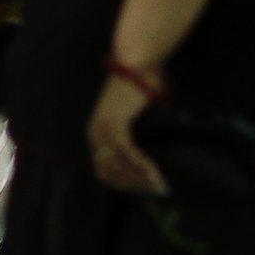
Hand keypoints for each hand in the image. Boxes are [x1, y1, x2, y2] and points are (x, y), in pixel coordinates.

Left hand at [88, 72, 167, 193]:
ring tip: (160, 184)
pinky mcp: (114, 124)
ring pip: (118, 166)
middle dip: (134, 186)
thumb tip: (157, 158)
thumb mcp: (137, 119)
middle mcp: (95, 136)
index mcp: (97, 136)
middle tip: (157, 189)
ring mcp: (102, 130)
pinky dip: (140, 164)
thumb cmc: (143, 88)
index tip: (148, 188)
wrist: (139, 64)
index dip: (127, 184)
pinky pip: (127, 152)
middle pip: (110, 173)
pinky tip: (155, 172)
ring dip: (139, 178)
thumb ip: (140, 138)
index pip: (106, 172)